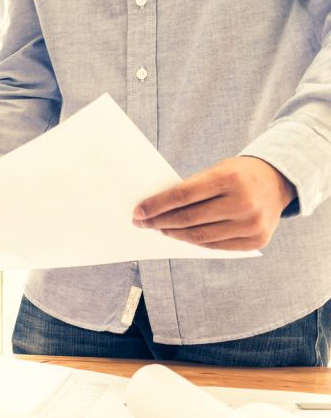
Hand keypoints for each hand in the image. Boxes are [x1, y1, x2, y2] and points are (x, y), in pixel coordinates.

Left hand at [133, 156, 295, 250]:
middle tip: (142, 223)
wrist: (279, 180)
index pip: (182, 195)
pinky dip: (194, 242)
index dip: (156, 205)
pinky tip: (180, 236)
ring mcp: (252, 224)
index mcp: (230, 178)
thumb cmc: (238, 174)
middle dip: (159, 222)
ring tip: (159, 229)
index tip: (137, 211)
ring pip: (199, 237)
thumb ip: (190, 190)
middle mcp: (243, 202)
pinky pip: (215, 246)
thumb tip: (154, 210)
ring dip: (173, 234)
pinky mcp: (256, 240)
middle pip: (188, 219)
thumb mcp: (217, 171)